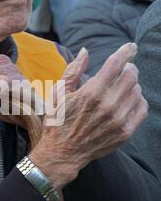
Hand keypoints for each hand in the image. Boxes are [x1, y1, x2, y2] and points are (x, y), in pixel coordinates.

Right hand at [29, 44, 147, 188]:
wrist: (63, 153)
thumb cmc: (58, 121)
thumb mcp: (59, 93)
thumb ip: (73, 70)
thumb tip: (86, 51)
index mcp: (91, 92)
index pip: (116, 64)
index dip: (126, 51)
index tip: (131, 47)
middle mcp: (107, 105)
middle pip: (131, 75)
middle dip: (128, 68)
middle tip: (122, 70)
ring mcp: (118, 120)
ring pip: (137, 91)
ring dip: (131, 85)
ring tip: (121, 88)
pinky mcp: (125, 132)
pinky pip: (142, 108)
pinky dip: (138, 101)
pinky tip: (127, 101)